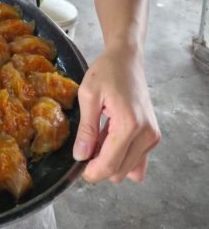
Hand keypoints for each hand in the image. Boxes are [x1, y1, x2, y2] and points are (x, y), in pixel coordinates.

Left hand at [72, 47, 160, 183]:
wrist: (127, 59)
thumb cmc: (107, 71)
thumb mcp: (88, 95)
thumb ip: (86, 129)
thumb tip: (81, 156)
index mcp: (130, 124)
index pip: (110, 164)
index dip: (91, 172)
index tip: (78, 169)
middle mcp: (146, 134)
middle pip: (120, 171)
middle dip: (100, 166)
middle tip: (85, 147)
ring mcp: (152, 136)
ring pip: (129, 170)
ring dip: (112, 162)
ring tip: (98, 138)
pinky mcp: (153, 136)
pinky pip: (138, 161)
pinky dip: (123, 157)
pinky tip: (110, 140)